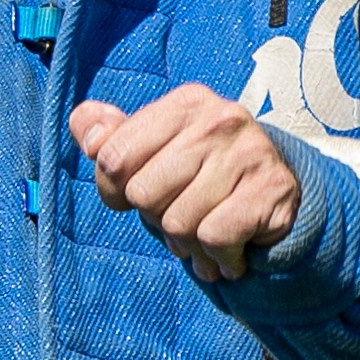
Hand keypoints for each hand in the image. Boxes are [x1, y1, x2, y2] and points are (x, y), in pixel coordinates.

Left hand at [69, 84, 301, 281]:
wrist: (276, 197)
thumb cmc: (202, 178)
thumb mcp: (154, 152)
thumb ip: (112, 138)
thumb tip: (83, 124)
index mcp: (185, 103)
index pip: (113, 158)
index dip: (115, 191)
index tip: (139, 194)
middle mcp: (219, 119)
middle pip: (144, 195)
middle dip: (156, 219)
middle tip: (182, 214)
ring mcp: (249, 152)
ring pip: (178, 223)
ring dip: (188, 245)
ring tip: (207, 232)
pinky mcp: (272, 190)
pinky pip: (214, 239)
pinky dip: (218, 256)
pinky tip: (231, 248)